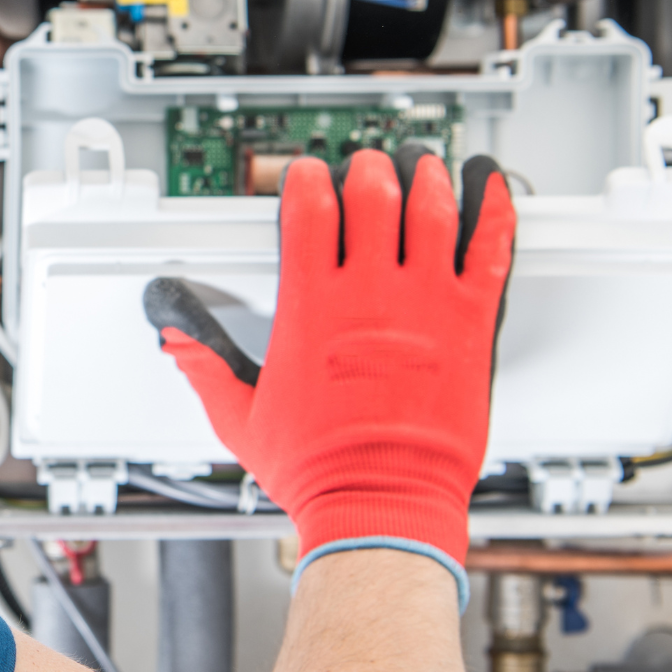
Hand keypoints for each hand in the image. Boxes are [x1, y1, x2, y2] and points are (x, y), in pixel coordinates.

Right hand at [145, 146, 514, 588]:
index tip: (307, 176)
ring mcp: (424, 305)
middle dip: (366, 169)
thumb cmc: (319, 469)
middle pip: (372, 195)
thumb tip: (178, 344)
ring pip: (431, 210)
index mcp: (311, 308)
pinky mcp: (470, 326)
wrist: (381, 505)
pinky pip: (490, 252)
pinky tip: (491, 189)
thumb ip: (206, 368)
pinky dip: (493, 212)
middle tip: (367, 167)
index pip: (308, 210)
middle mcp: (368, 296)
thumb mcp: (240, 417)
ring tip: (421, 166)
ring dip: (425, 178)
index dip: (305, 180)